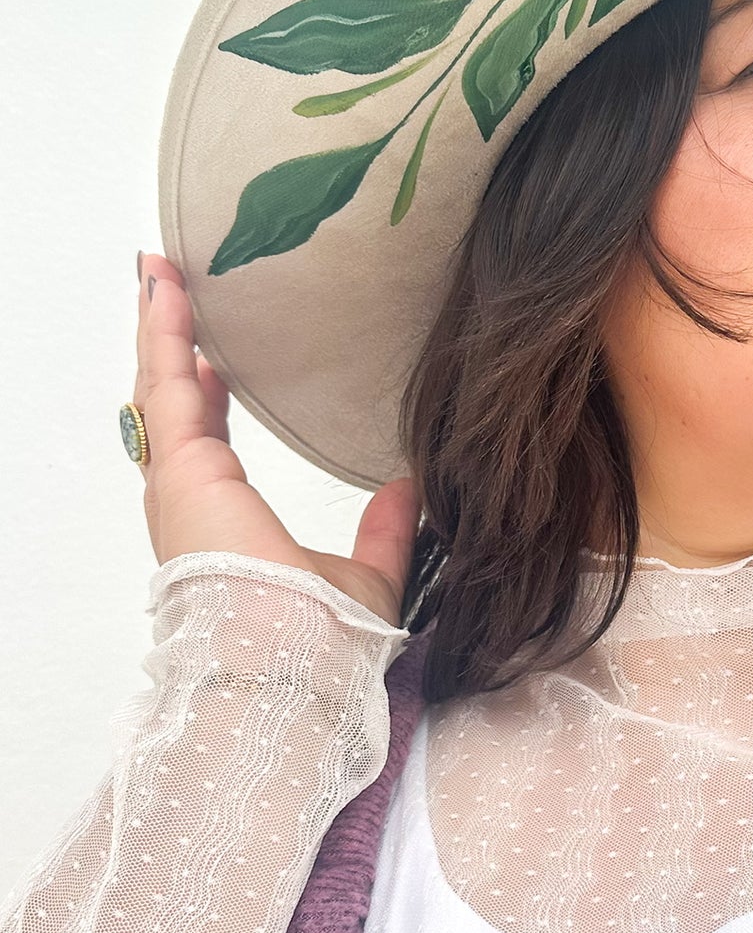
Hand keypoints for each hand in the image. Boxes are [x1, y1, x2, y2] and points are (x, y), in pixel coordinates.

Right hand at [132, 252, 420, 626]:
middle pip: (172, 409)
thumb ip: (385, 531)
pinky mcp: (185, 470)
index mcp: (227, 526)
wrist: (300, 661)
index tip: (217, 361)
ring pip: (161, 390)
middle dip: (171, 349)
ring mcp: (182, 487)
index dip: (208, 398)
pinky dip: (166, 332)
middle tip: (174, 293)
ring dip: (161, 329)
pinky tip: (169, 287)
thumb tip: (410, 489)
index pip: (209, 444)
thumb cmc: (327, 636)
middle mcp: (193, 505)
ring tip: (163, 272)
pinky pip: (168, 385)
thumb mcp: (370, 574)